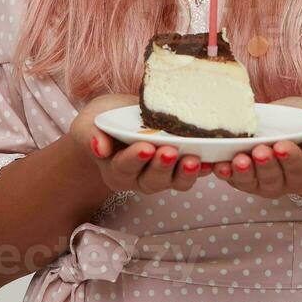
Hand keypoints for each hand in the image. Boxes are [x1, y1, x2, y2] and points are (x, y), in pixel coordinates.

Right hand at [70, 94, 216, 194]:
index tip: (145, 147)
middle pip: (151, 180)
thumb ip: (90, 134)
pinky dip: (203, 168)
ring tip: (195, 159)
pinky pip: (192, 173)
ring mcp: (162, 176)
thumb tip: (98, 147)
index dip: (134, 159)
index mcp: (115, 169)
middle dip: (162, 167)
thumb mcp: (89, 123)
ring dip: (185, 173)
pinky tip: (212, 160)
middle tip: (170, 151)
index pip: (123, 167)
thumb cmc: (103, 122)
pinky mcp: (180, 168)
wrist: (119, 120)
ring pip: (174, 182)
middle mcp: (138, 178)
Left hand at [210, 96, 301, 198]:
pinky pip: (231, 177)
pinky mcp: (241, 176)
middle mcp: (283, 183)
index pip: (299, 168)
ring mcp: (260, 181)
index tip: (281, 146)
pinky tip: (215, 163)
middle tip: (259, 151)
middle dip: (264, 166)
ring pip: (250, 182)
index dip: (290, 159)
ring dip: (241, 172)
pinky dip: (222, 171)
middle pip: (272, 179)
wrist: (293, 125)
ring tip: (236, 159)